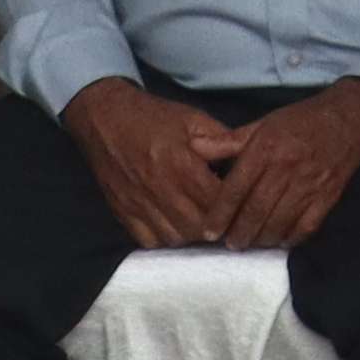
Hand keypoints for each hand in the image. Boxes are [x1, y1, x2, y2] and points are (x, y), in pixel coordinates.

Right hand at [68, 77, 247, 249]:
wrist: (105, 118)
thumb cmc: (154, 117)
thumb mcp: (194, 120)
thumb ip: (224, 142)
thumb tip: (254, 155)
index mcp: (180, 163)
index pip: (216, 200)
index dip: (235, 205)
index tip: (245, 201)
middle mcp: (158, 188)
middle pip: (199, 226)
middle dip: (218, 224)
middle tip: (228, 216)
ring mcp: (138, 204)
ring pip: (176, 237)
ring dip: (194, 234)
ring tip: (205, 221)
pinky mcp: (123, 213)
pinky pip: (150, 241)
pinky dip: (167, 238)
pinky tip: (177, 224)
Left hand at [210, 76, 359, 250]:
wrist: (350, 118)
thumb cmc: (301, 120)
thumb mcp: (263, 123)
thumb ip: (230, 141)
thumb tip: (196, 149)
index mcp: (266, 147)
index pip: (236, 188)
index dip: (220, 214)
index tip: (209, 232)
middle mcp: (287, 167)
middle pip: (256, 210)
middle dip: (239, 233)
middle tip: (229, 244)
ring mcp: (310, 183)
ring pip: (279, 222)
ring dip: (261, 239)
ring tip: (250, 244)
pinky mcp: (329, 195)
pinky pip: (307, 225)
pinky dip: (291, 238)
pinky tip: (280, 241)